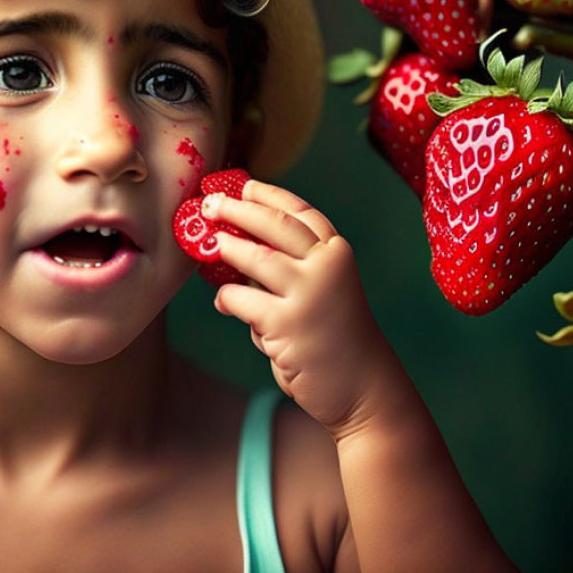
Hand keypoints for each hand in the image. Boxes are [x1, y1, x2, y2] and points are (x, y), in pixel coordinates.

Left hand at [207, 179, 390, 434]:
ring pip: (253, 257)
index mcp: (337, 252)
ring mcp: (308, 294)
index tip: (243, 185)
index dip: (269, 194)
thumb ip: (289, 269)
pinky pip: (240, 300)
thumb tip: (235, 249)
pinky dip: (227, 300)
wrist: (362, 386)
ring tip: (209, 245)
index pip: (300, 210)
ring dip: (225, 248)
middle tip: (210, 204)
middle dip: (237, 209)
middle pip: (273, 224)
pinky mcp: (286, 324)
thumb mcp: (322, 290)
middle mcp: (326, 266)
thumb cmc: (335, 336)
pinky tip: (224, 304)